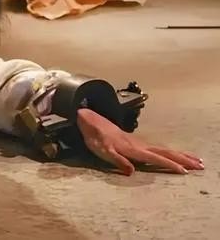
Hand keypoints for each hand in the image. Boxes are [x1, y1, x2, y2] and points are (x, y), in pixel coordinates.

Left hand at [76, 108, 203, 174]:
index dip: (169, 164)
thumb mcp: (102, 150)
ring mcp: (138, 143)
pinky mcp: (135, 143)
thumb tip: (131, 171)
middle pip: (164, 152)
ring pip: (163, 149)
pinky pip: (156, 149)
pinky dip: (169, 153)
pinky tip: (173, 155)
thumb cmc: (95, 136)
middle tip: (200, 165)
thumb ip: (117, 160)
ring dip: (180, 155)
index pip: (154, 158)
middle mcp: (138, 145)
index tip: (184, 170)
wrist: (90, 120)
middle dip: (182, 159)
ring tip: (195, 161)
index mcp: (132, 149)